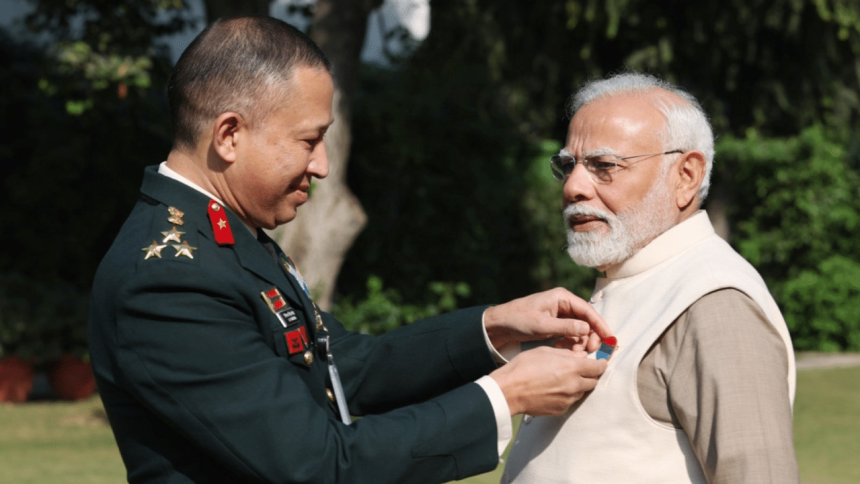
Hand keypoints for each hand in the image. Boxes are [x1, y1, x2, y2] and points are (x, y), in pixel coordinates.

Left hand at [483, 287, 610, 352]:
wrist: (500, 325)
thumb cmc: (518, 320)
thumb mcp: (542, 325)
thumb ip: (565, 327)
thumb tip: (587, 329)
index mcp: (562, 298)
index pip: (588, 310)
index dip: (600, 325)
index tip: (609, 339)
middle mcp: (564, 304)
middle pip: (587, 320)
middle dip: (590, 336)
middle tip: (590, 352)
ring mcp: (560, 314)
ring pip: (580, 329)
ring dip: (581, 342)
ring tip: (575, 354)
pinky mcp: (556, 324)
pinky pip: (571, 334)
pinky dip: (571, 343)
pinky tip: (564, 350)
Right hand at [490, 346, 606, 415]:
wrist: (508, 391)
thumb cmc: (523, 367)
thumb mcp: (545, 352)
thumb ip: (567, 354)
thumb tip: (582, 356)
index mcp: (572, 368)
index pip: (599, 368)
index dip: (601, 364)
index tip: (599, 363)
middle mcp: (574, 385)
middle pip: (593, 382)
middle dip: (590, 375)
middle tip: (579, 370)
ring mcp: (568, 400)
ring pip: (582, 392)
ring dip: (578, 386)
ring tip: (561, 380)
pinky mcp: (560, 410)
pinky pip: (570, 401)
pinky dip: (567, 395)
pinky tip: (553, 390)